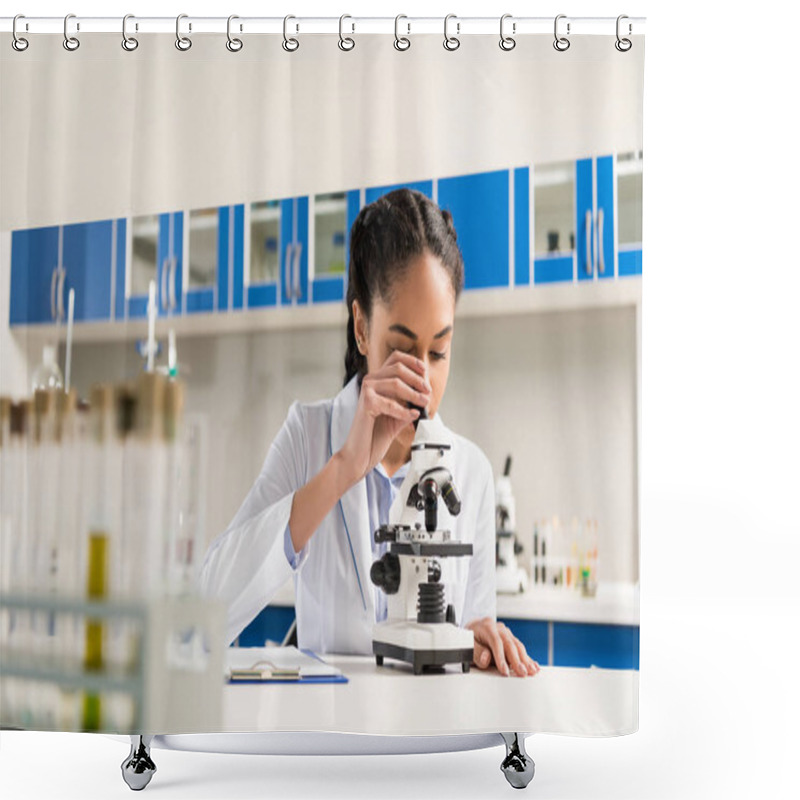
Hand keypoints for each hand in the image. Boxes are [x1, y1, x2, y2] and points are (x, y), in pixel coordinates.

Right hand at [338, 351, 431, 483]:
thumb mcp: (398, 418)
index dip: (412, 362)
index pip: (395, 359)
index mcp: (378, 381)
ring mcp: (366, 391)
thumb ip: (409, 406)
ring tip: (424, 403)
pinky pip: (390, 403)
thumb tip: (425, 398)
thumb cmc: (375, 436)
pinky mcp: (366, 404)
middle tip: (427, 393)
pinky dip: (404, 410)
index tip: (425, 372)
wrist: (360, 454)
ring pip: (396, 383)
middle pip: (397, 368)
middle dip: (417, 380)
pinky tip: (412, 415)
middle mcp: (370, 382)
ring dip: (414, 393)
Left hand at [466, 617, 539, 676]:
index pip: (496, 642)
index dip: (501, 657)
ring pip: (518, 646)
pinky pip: (520, 649)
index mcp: (487, 626)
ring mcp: (506, 633)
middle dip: (517, 660)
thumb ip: (476, 652)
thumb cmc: (469, 639)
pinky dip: (527, 658)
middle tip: (522, 673)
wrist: (473, 629)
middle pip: (510, 644)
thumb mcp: (467, 645)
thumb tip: (486, 659)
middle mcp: (499, 628)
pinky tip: (534, 666)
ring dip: (525, 660)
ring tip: (531, 671)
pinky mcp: (511, 639)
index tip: (504, 671)